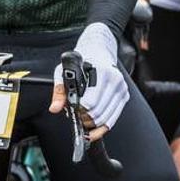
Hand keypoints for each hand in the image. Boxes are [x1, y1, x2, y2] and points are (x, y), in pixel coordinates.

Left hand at [49, 23, 128, 141]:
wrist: (98, 53)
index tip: (73, 109)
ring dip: (92, 124)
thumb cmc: (82, 62)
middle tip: (77, 114)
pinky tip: (93, 128)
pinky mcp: (124, 96)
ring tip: (83, 118)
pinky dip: (102, 127)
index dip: (79, 110)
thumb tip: (55, 108)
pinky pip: (113, 119)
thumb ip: (59, 90)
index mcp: (101, 72)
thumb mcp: (64, 71)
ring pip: (106, 118)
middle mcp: (115, 80)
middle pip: (98, 112)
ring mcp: (121, 88)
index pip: (90, 102)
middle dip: (85, 118)